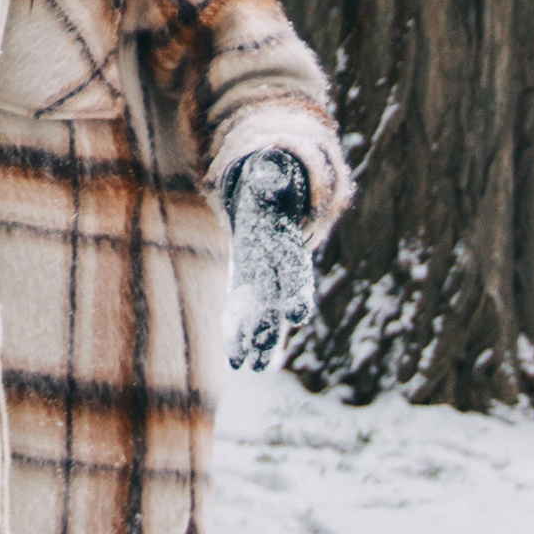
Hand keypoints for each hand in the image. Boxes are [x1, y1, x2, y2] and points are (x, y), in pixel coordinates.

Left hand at [225, 147, 315, 372]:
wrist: (274, 200)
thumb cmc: (272, 187)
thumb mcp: (270, 176)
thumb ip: (269, 175)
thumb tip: (267, 164)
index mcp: (284, 244)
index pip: (293, 271)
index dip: (296, 292)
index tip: (297, 316)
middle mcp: (278, 268)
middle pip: (276, 301)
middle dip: (269, 328)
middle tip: (262, 358)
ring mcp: (265, 279)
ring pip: (263, 315)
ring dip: (256, 341)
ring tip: (248, 369)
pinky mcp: (248, 284)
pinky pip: (244, 311)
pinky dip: (240, 333)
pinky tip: (236, 360)